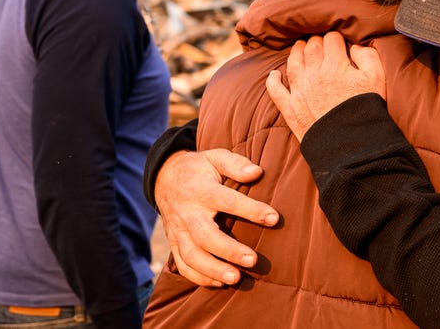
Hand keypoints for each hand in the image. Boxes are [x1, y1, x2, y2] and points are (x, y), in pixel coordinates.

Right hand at [156, 149, 278, 285]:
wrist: (164, 177)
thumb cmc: (199, 168)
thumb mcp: (215, 157)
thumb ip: (236, 164)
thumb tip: (257, 172)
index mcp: (201, 190)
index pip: (228, 201)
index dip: (251, 210)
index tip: (274, 218)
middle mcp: (188, 213)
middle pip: (206, 236)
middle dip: (228, 250)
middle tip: (252, 260)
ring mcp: (178, 230)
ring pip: (192, 255)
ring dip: (213, 270)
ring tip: (236, 278)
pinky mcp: (174, 243)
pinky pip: (183, 264)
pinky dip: (199, 277)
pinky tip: (219, 283)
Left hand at [266, 31, 385, 139]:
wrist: (352, 145)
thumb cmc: (367, 110)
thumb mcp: (377, 78)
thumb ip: (367, 56)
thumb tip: (354, 46)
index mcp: (335, 65)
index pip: (331, 39)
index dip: (336, 38)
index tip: (339, 42)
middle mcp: (314, 74)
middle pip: (311, 48)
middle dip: (316, 41)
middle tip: (321, 42)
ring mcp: (300, 91)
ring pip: (293, 63)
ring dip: (296, 52)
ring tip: (300, 47)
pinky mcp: (291, 109)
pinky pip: (276, 91)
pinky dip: (273, 80)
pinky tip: (274, 74)